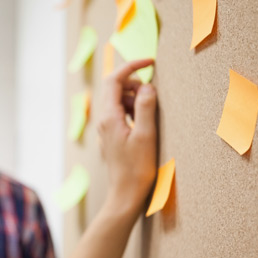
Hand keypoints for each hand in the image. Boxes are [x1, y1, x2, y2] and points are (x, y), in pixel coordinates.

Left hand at [97, 59, 157, 216]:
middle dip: (135, 84)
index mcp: (109, 117)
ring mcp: (106, 129)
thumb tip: (147, 86)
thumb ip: (146, 107)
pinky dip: (133, 110)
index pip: (114, 79)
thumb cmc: (137, 169)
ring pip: (118, 101)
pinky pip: (121, 114)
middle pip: (115, 88)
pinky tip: (145, 123)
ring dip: (135, 98)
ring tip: (150, 113)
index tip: (151, 62)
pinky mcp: (112, 137)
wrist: (125, 195)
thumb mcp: (146, 135)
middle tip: (153, 96)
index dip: (131, 66)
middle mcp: (103, 120)